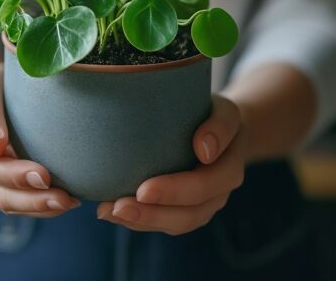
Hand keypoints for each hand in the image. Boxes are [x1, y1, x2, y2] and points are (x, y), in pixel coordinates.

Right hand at [0, 63, 80, 216]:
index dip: (15, 175)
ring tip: (71, 202)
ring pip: (11, 205)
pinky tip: (69, 200)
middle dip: (32, 201)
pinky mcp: (6, 187)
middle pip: (0, 194)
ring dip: (41, 209)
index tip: (45, 175)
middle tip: (64, 198)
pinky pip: (22, 205)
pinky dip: (44, 207)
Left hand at [96, 94, 245, 232]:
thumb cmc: (216, 117)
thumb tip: (203, 148)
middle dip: (151, 214)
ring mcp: (201, 206)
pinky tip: (108, 211)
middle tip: (118, 207)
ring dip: (140, 221)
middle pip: (189, 214)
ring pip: (174, 223)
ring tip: (107, 211)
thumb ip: (219, 127)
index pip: (205, 186)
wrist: (222, 132)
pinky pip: (162, 221)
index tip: (143, 190)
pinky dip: (136, 219)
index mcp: (228, 170)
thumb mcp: (224, 112)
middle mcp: (217, 195)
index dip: (175, 191)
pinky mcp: (183, 209)